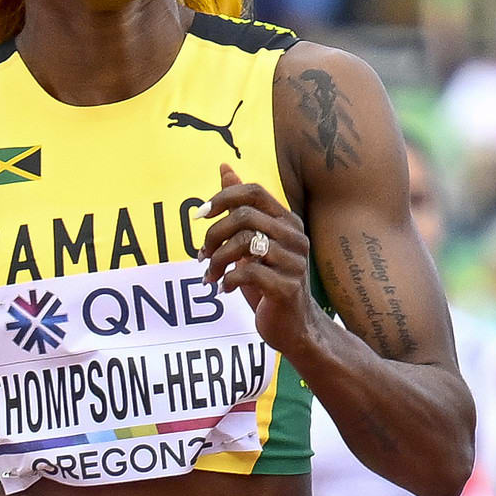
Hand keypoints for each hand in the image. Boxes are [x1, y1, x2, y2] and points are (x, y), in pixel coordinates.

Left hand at [199, 163, 317, 358]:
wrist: (295, 327)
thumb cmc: (271, 281)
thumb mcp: (253, 241)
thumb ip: (241, 206)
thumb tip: (225, 168)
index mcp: (287, 222)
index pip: (254, 191)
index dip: (222, 197)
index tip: (200, 215)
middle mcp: (295, 238)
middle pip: (244, 216)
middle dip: (213, 234)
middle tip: (202, 255)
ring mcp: (294, 263)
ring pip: (243, 245)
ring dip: (216, 261)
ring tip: (210, 275)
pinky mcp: (288, 288)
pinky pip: (248, 273)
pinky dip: (227, 280)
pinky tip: (225, 289)